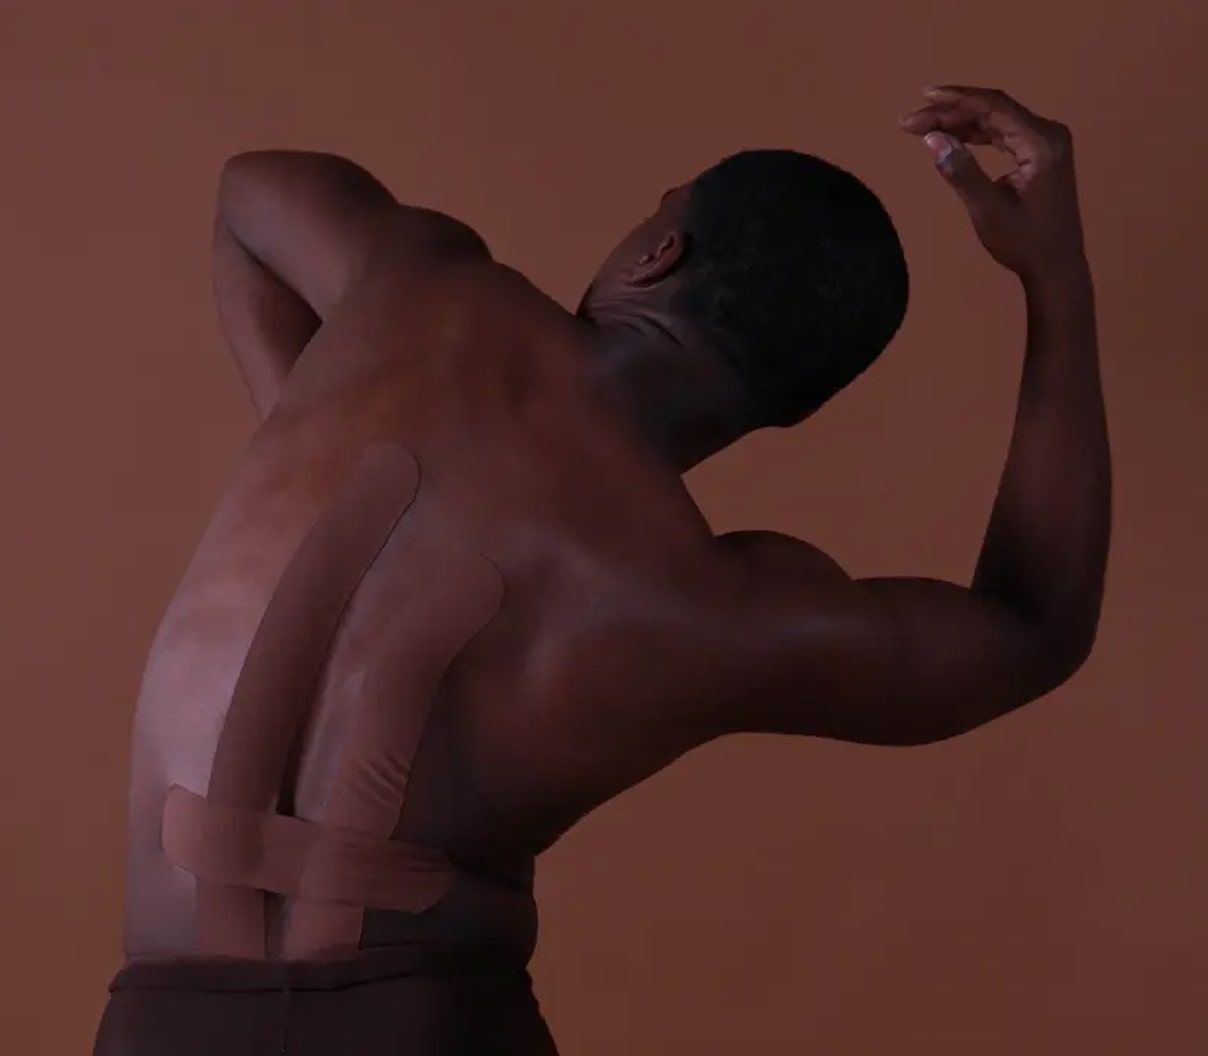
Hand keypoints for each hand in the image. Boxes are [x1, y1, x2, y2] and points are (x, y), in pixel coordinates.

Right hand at [900, 86, 1087, 282]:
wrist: (1056, 267)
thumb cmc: (1024, 243)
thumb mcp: (987, 210)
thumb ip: (961, 171)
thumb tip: (931, 137)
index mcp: (1041, 143)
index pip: (994, 107)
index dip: (956, 100)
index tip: (922, 98)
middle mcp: (1048, 134)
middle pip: (995, 110)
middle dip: (952, 111)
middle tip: (911, 121)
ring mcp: (1047, 143)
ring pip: (998, 121)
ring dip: (961, 122)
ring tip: (924, 127)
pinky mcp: (1041, 155)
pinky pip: (1004, 134)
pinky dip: (977, 134)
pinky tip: (953, 137)